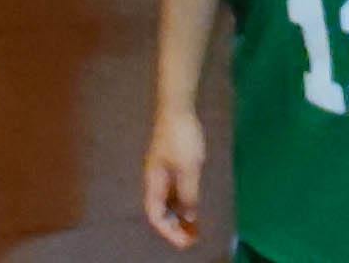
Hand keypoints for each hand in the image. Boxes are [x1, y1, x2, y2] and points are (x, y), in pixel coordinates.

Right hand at [142, 105, 209, 248]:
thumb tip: (189, 216)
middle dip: (174, 228)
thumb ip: (188, 194)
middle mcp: (154, 179)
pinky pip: (173, 192)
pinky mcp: (170, 165)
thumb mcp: (189, 168)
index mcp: (154, 181)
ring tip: (195, 227)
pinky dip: (182, 204)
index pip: (155, 215)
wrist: (177, 107)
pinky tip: (193, 207)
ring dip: (179, 217)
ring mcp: (161, 172)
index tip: (187, 240)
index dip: (169, 231)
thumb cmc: (181, 136)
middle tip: (194, 237)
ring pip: (166, 202)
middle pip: (159, 211)